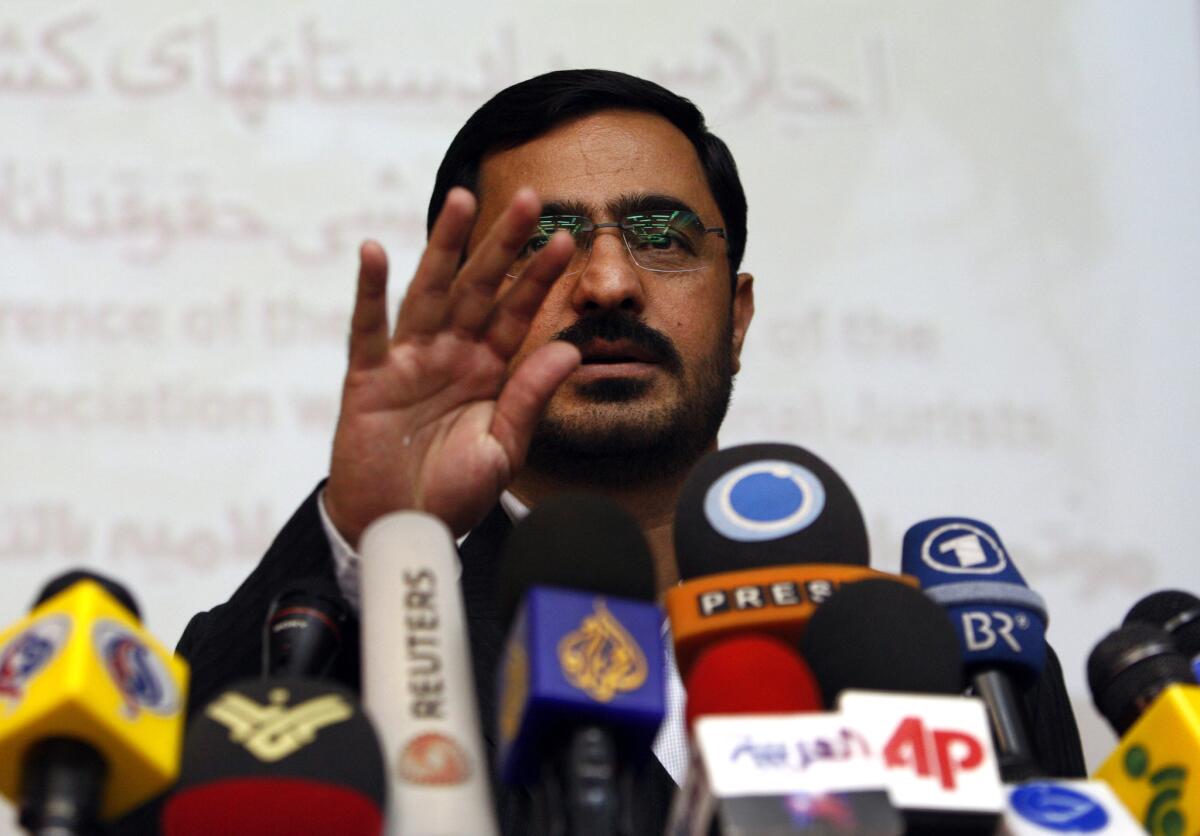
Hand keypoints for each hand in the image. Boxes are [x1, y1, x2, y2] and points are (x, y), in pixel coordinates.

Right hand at [323, 187, 579, 544]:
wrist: (399, 533)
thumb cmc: (451, 496)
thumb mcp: (503, 450)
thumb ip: (529, 398)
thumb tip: (570, 349)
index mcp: (488, 373)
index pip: (518, 314)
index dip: (540, 278)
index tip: (567, 239)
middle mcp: (451, 357)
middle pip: (479, 289)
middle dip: (503, 245)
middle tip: (528, 198)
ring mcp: (409, 362)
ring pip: (429, 293)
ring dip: (444, 246)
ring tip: (463, 200)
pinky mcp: (368, 380)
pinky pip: (367, 330)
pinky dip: (369, 292)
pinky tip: (374, 252)